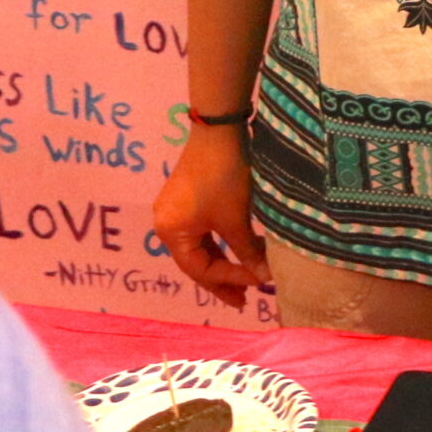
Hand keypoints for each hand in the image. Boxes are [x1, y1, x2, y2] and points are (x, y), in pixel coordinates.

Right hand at [154, 126, 270, 308]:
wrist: (219, 131)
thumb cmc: (224, 178)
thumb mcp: (236, 219)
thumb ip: (247, 252)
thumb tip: (265, 278)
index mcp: (171, 233)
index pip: (200, 270)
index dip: (230, 279)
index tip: (259, 283)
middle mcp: (166, 224)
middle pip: (196, 262)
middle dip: (222, 279)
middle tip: (245, 301)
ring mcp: (174, 211)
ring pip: (201, 247)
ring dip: (224, 262)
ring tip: (246, 279)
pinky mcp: (185, 199)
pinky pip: (202, 232)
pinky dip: (221, 244)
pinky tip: (238, 251)